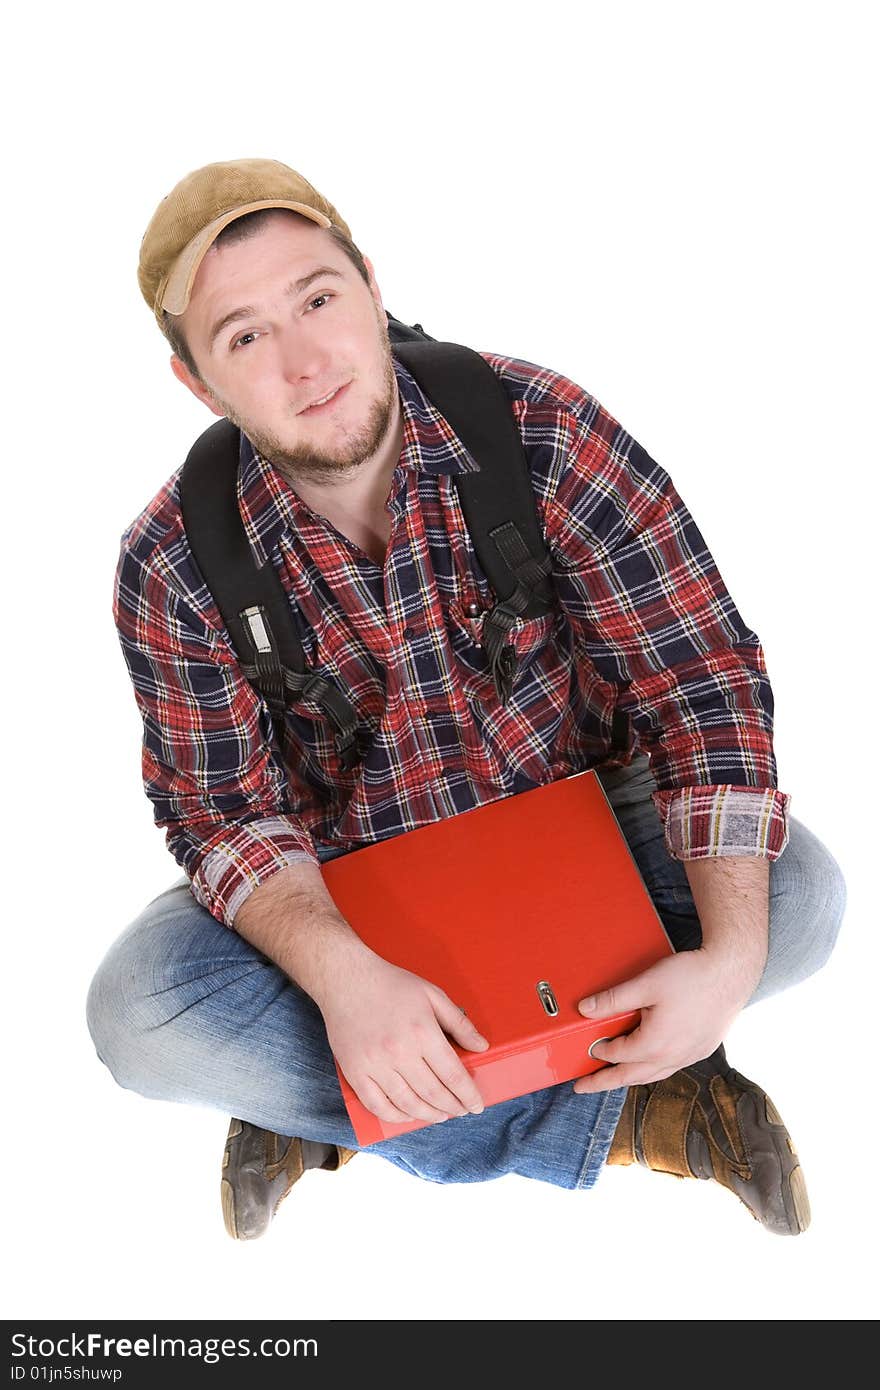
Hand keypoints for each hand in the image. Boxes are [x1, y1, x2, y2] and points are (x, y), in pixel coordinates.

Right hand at [318, 947, 490, 1125]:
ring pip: (408, 1104)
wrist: (346, 979)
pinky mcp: (355, 1071)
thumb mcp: (432, 994)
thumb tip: (481, 1046)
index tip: (476, 1105)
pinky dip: (396, 1116)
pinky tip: (408, 1115)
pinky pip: (377, 1105)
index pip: (453, 1075)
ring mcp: (375, 1065)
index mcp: (422, 1032)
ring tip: (441, 1115)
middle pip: (433, 1094)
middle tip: (461, 1110)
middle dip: (453, 1107)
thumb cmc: (391, 984)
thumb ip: (459, 1022)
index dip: (468, 1095)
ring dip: (429, 1115)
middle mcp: (399, 1052)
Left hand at [572, 946, 758, 1093]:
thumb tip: (584, 1009)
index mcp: (655, 1045)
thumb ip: (613, 1000)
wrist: (730, 974)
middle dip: (604, 1082)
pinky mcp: (701, 1050)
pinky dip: (651, 1071)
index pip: (617, 1054)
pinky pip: (669, 1068)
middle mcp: (672, 1058)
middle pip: (630, 1076)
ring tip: (613, 1080)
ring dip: (629, 1079)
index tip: (587, 1047)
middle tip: (582, 1087)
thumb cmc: (691, 977)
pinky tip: (648, 1064)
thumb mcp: (646, 984)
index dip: (599, 1049)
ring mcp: (689, 1057)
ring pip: (652, 1076)